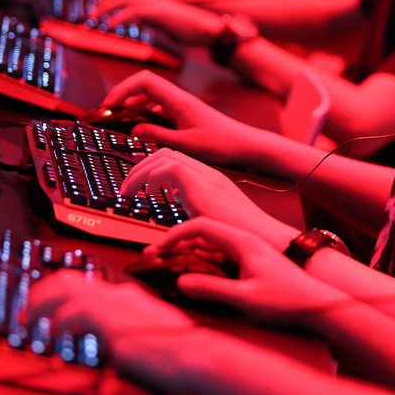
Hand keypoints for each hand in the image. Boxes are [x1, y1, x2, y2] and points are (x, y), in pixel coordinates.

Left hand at [27, 270, 218, 392]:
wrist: (196, 355)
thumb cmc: (180, 355)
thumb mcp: (148, 344)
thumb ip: (126, 344)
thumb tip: (108, 360)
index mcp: (129, 297)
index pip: (86, 284)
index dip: (60, 292)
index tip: (45, 308)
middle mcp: (120, 294)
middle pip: (69, 279)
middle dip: (41, 291)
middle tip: (26, 309)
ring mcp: (116, 305)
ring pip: (65, 288)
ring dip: (41, 302)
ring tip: (27, 318)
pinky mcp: (112, 321)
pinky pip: (72, 312)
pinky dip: (56, 322)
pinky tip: (50, 335)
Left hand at [91, 0, 221, 47]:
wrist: (206, 29)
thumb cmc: (186, 27)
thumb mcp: (161, 20)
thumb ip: (146, 17)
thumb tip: (131, 19)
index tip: (95, 9)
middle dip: (101, 1)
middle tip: (89, 16)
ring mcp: (154, 1)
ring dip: (105, 7)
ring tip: (93, 20)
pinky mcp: (158, 11)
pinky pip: (134, 11)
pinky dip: (119, 17)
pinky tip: (110, 26)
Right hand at [102, 71, 260, 163]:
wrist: (245, 145)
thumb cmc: (222, 144)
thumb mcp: (187, 145)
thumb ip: (158, 137)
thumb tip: (133, 130)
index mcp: (179, 101)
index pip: (144, 82)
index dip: (123, 89)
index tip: (109, 106)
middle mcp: (179, 99)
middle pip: (144, 86)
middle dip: (123, 96)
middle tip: (108, 115)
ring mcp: (181, 106)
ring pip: (150, 98)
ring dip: (133, 107)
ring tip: (119, 124)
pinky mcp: (184, 115)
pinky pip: (159, 110)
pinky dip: (145, 116)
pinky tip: (141, 131)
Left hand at [122, 147, 295, 248]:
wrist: (267, 241)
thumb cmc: (243, 239)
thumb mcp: (214, 221)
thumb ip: (194, 212)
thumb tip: (174, 211)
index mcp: (213, 181)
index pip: (177, 160)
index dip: (152, 168)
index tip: (139, 185)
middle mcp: (210, 175)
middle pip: (168, 153)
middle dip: (141, 166)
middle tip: (127, 187)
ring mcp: (208, 179)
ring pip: (166, 156)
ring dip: (141, 171)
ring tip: (128, 191)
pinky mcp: (204, 189)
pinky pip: (170, 169)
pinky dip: (150, 178)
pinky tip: (146, 195)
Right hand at [150, 217, 349, 324]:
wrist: (318, 303)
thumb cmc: (286, 301)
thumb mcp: (246, 299)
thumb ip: (213, 289)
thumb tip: (180, 282)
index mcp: (242, 241)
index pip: (201, 226)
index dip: (175, 235)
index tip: (157, 250)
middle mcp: (244, 240)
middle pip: (203, 229)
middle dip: (176, 239)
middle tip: (154, 254)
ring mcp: (247, 249)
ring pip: (210, 240)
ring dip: (187, 247)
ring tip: (166, 260)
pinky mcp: (250, 260)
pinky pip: (218, 251)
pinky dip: (200, 256)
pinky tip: (191, 269)